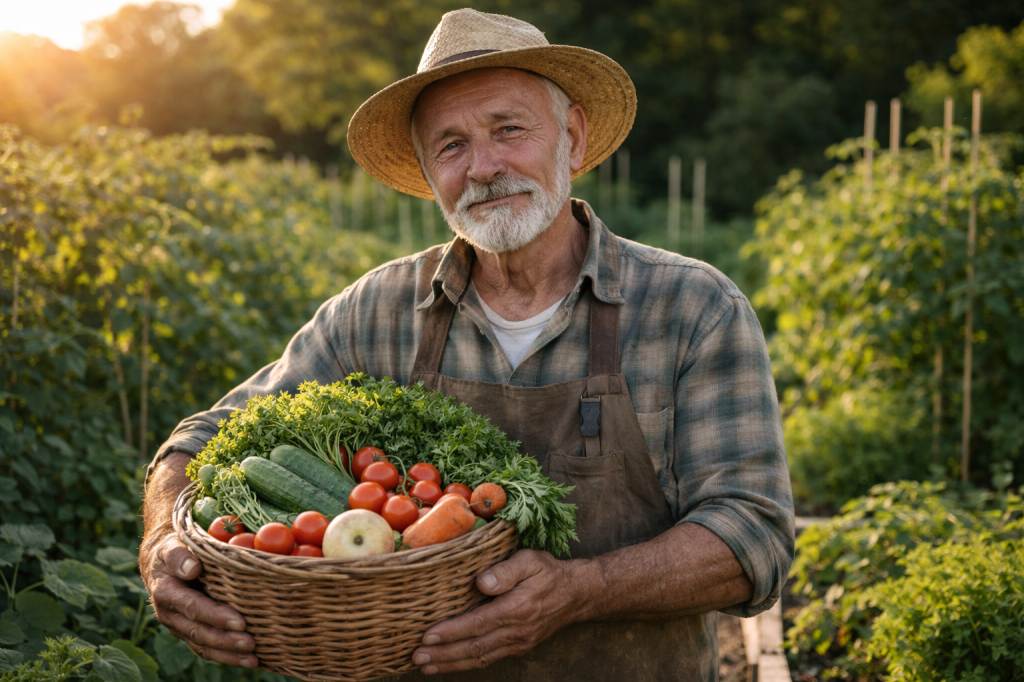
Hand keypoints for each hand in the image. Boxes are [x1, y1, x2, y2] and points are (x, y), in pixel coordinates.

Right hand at [140, 531, 256, 667]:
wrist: (160, 562)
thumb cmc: (173, 549)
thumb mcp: (172, 546)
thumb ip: (179, 556)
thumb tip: (192, 568)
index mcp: (166, 593)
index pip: (193, 607)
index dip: (215, 616)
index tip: (240, 621)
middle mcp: (171, 615)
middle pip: (199, 632)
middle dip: (225, 640)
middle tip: (251, 643)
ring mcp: (180, 627)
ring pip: (203, 646)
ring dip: (228, 654)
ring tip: (253, 659)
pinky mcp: (190, 632)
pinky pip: (206, 648)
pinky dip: (226, 656)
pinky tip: (248, 660)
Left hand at [411, 549, 579, 674]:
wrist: (576, 595)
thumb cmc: (549, 572)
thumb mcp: (530, 561)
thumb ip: (506, 571)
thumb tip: (481, 583)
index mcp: (517, 608)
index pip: (478, 624)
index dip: (452, 632)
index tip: (428, 635)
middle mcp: (516, 631)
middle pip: (474, 648)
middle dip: (443, 654)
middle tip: (416, 657)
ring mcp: (517, 643)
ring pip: (480, 658)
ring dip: (451, 664)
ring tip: (425, 666)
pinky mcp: (517, 647)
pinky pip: (488, 659)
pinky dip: (466, 664)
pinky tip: (449, 664)